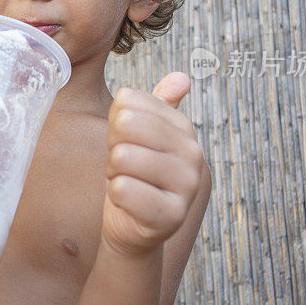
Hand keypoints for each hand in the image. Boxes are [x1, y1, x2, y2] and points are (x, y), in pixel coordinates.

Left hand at [101, 72, 204, 255]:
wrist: (133, 226)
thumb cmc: (133, 175)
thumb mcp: (141, 135)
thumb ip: (157, 104)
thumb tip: (182, 77)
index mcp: (184, 128)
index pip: (128, 101)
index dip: (114, 123)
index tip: (126, 142)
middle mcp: (193, 153)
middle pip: (125, 125)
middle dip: (113, 147)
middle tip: (123, 166)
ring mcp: (187, 186)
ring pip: (122, 157)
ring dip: (113, 173)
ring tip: (127, 183)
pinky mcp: (171, 216)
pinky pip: (123, 190)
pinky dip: (116, 196)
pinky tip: (129, 203)